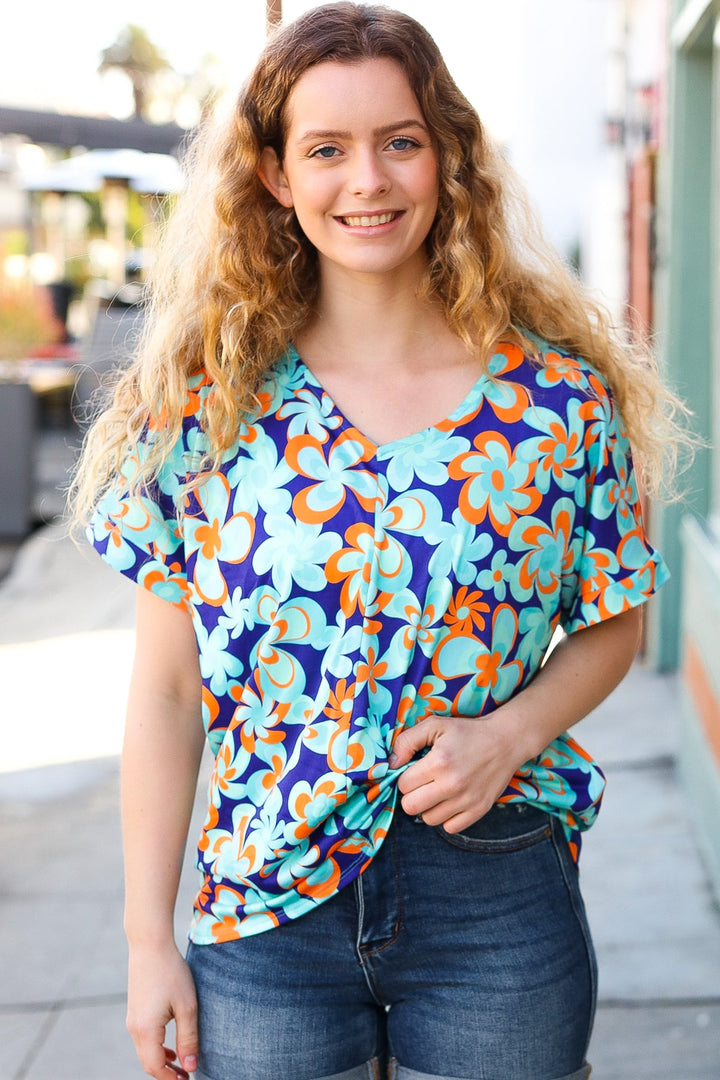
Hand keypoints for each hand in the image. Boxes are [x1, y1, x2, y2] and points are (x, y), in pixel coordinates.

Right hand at [126, 942, 198, 1078]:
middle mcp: (134, 1028)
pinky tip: (171, 1046)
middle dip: (166, 1074)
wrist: (150, 944)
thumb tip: (190, 1067)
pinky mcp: (135, 1011)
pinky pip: (143, 1039)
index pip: (156, 1067)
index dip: (171, 1079)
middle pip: (148, 1063)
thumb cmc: (171, 972)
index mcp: (146, 1030)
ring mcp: (132, 1019)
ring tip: (182, 1064)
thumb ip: (189, 1039)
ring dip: (162, 1061)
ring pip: (145, 1051)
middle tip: (187, 1076)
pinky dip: (156, 1048)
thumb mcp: (187, 1006)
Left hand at [389, 710, 524, 833]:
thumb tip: (391, 764)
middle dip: (412, 795)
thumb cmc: (467, 732)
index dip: (405, 776)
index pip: (403, 784)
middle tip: (422, 783)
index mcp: (439, 763)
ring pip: (429, 819)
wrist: (505, 741)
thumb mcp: (435, 725)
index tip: (415, 770)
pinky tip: (450, 800)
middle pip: (411, 807)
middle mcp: (452, 785)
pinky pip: (450, 827)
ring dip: (428, 807)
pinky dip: (446, 817)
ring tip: (437, 790)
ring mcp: (467, 800)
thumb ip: (407, 741)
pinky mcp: (479, 810)